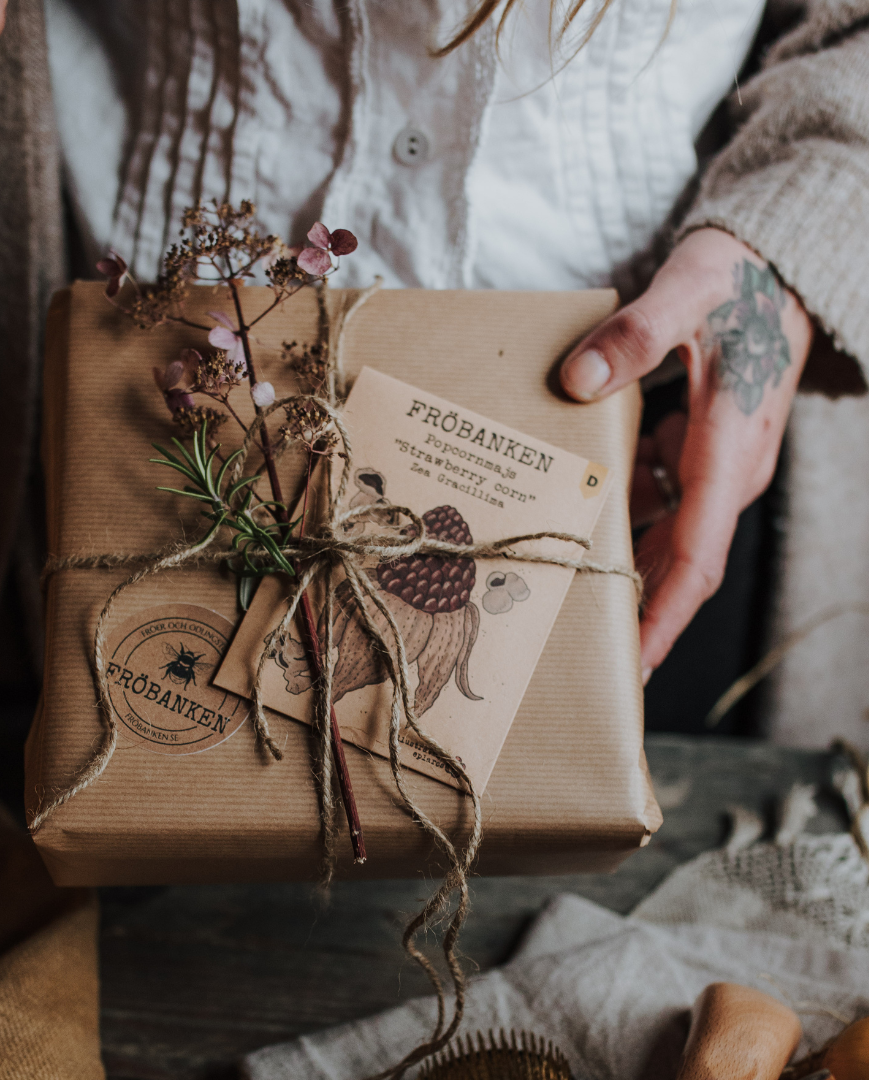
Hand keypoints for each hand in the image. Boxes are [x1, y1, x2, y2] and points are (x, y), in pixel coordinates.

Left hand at [559, 228, 812, 681]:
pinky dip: (619, 512)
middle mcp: (728, 471)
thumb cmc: (738, 281)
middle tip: (574, 649)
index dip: (663, 617)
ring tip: (559, 593)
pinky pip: (658, 498)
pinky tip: (575, 513)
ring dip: (618, 563)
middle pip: (675, 562)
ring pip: (663, 533)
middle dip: (632, 610)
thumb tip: (576, 383)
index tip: (631, 665)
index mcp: (730, 449)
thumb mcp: (687, 293)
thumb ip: (635, 335)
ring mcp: (715, 464)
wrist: (775, 267)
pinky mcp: (699, 450)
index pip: (697, 557)